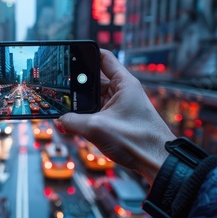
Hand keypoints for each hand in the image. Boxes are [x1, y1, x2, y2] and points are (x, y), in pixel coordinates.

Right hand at [58, 49, 175, 184]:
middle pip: (95, 79)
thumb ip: (73, 122)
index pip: (104, 58)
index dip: (86, 54)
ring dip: (82, 103)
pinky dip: (87, 115)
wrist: (157, 163)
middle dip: (78, 83)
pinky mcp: (119, 120)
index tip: (70, 54)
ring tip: (64, 105)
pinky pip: (99, 112)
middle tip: (60, 85)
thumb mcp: (97, 128)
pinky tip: (74, 122)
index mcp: (124, 83)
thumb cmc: (137, 140)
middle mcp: (123, 91)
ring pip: (95, 98)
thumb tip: (59, 121)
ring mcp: (121, 106)